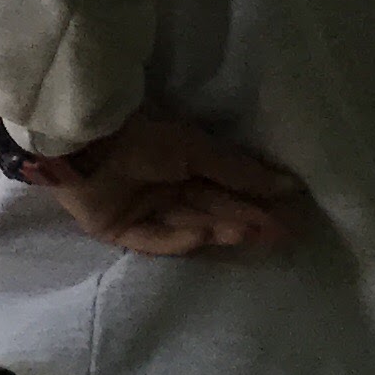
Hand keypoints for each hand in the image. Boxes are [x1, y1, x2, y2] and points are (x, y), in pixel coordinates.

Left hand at [21, 109, 304, 256]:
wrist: (84, 137)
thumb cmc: (141, 134)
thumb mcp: (196, 149)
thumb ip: (238, 170)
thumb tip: (288, 186)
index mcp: (178, 164)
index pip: (223, 188)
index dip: (255, 201)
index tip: (290, 213)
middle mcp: (160, 187)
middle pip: (209, 209)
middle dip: (245, 220)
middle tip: (282, 234)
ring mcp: (138, 209)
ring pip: (187, 224)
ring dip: (220, 229)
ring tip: (252, 232)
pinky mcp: (115, 229)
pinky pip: (153, 239)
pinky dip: (179, 239)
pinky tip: (206, 235)